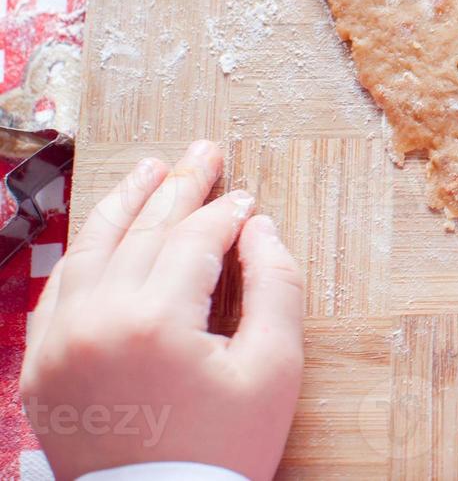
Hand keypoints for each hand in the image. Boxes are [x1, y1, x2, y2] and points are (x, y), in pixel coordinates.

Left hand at [21, 141, 304, 480]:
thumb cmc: (224, 448)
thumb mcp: (274, 369)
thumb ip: (276, 287)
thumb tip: (259, 228)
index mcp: (154, 321)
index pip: (194, 240)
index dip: (226, 213)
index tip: (247, 199)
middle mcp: (96, 322)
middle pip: (142, 232)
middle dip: (180, 188)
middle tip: (203, 151)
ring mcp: (58, 345)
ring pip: (90, 250)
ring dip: (124, 205)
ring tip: (150, 171)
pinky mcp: (40, 369)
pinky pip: (58, 292)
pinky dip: (86, 254)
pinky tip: (106, 233)